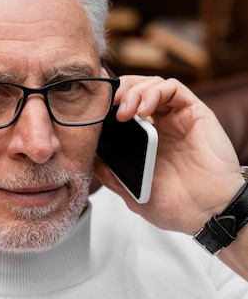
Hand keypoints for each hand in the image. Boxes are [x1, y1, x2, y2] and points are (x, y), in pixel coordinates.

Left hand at [94, 75, 243, 234]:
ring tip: (123, 111)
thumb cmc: (177, 207)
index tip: (92, 107)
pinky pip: (174, 88)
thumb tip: (91, 158)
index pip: (125, 109)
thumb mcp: (132, 192)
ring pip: (153, 85)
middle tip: (107, 106)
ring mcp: (178, 118)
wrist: (207, 214)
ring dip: (134, 91)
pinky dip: (155, 91)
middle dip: (119, 92)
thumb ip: (112, 175)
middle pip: (137, 91)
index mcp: (146, 141)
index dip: (109, 104)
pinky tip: (144, 109)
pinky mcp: (195, 113)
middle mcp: (162, 126)